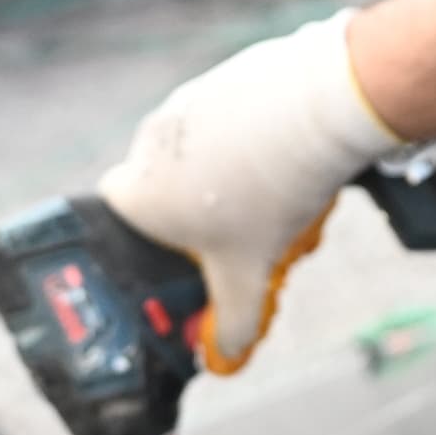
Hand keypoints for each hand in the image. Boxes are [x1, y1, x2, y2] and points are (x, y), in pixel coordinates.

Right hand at [96, 12, 400, 368]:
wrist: (317, 110)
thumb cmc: (269, 192)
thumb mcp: (249, 274)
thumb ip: (231, 321)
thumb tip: (222, 356)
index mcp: (137, 193)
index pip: (119, 220)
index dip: (149, 243)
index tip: (183, 255)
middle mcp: (149, 143)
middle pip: (166, 187)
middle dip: (202, 213)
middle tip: (244, 232)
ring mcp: (187, 104)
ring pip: (203, 152)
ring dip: (233, 176)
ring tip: (279, 196)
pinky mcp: (226, 79)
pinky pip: (234, 119)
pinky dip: (257, 139)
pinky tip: (292, 159)